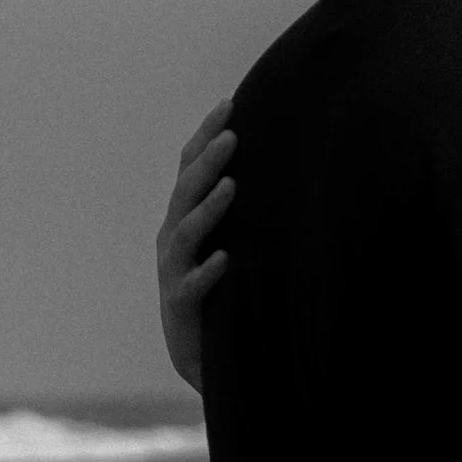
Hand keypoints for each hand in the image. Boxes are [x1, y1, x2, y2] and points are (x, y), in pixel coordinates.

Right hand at [155, 98, 236, 390]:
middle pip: (185, 191)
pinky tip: (226, 259)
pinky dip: (207, 271)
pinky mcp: (181, 308)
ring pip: (184, 234)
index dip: (205, 134)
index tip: (229, 103)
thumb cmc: (224, 290)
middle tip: (233, 136)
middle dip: (207, 161)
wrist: (205, 358)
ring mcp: (174, 273)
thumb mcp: (233, 241)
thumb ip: (246, 208)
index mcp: (183, 218)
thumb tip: (288, 160)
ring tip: (232, 187)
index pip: (190, 167)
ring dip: (208, 209)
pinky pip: (191, 287)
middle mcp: (173, 239)